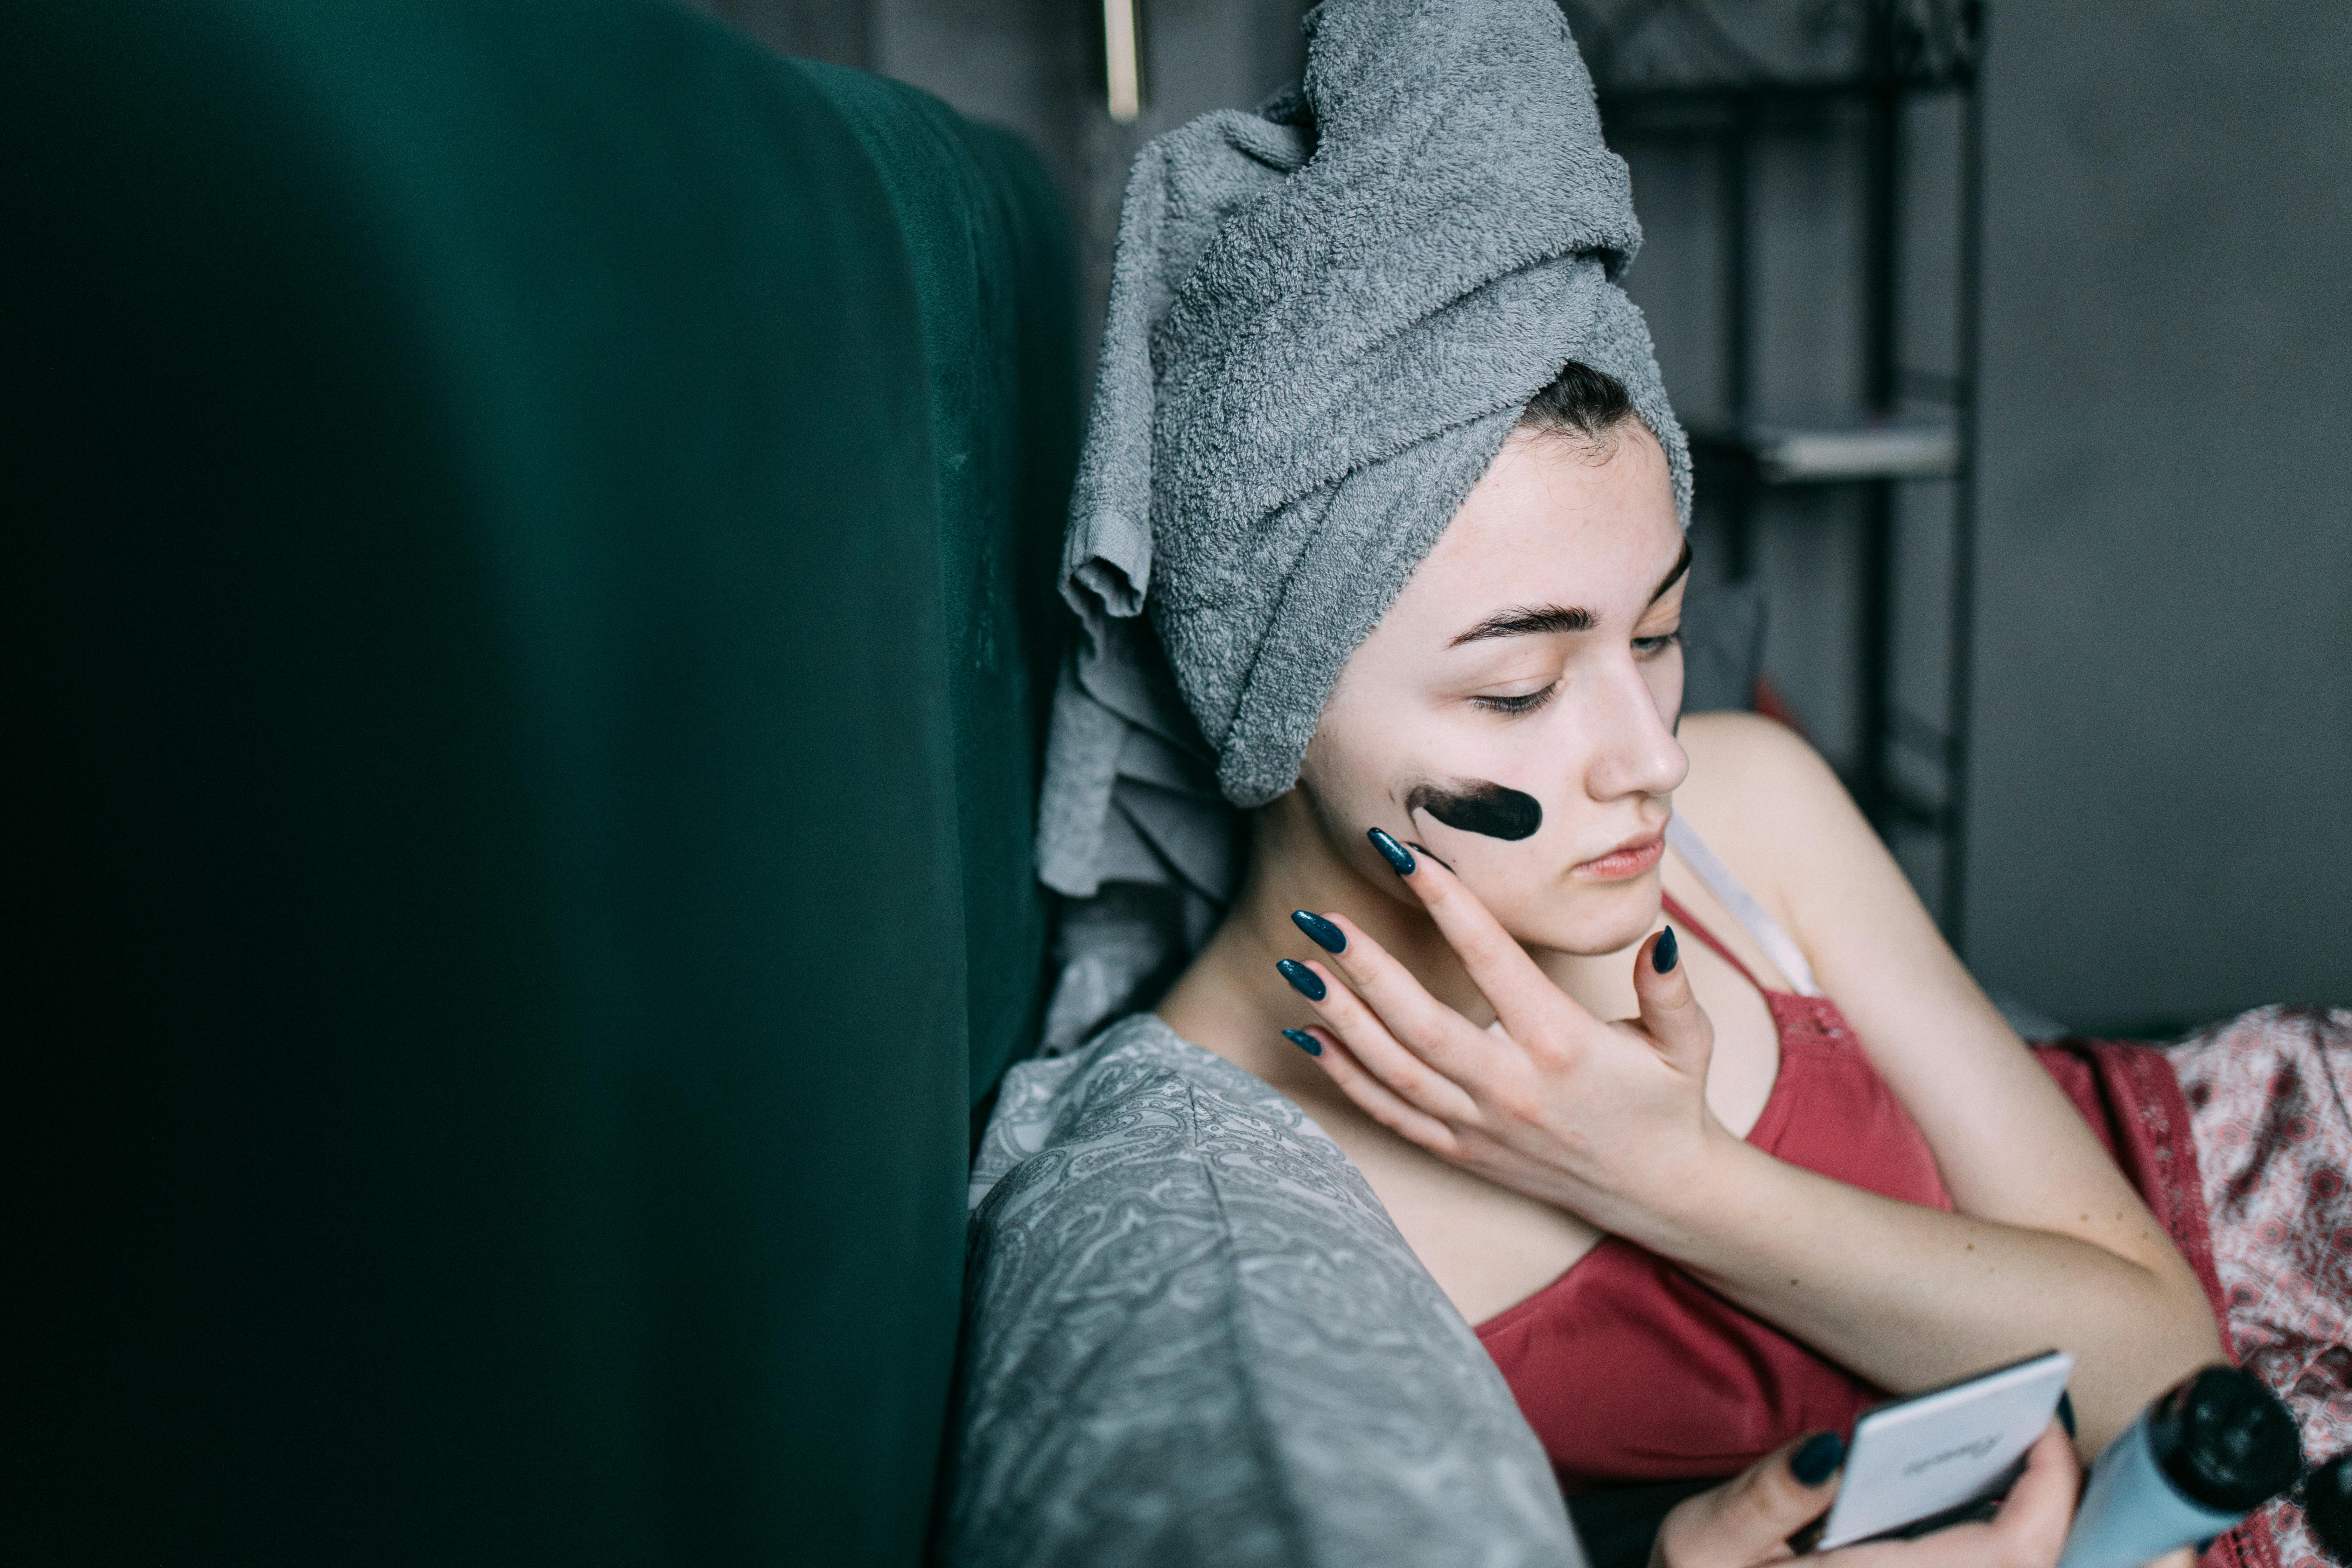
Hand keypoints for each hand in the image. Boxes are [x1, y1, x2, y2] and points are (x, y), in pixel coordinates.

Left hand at [1283, 834, 1729, 1233]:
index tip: (1404, 856)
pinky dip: (1345, 1077)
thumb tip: (1661, 936)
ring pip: (1395, 1069)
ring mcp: (1481, 1124)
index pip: (1493, 962)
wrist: (1660, 1192)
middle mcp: (1512, 1087)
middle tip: (1318, 918)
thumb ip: (1670, 990)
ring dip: (1341, 1017)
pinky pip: (1392, 1113)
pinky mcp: (1463, 1150)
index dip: (1447, 904)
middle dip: (1364, 968)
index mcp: (1563, 1045)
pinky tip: (1307, 1036)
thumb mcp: (1687, 1043)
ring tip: (1296, 966)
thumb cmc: (1669, 1102)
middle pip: (1421, 1023)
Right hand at [1654, 1424, 2090, 1567]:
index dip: (2050, 1484)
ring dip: (2062, 1534)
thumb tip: (1832, 1452)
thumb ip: (1769, 1497)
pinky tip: (2010, 1504)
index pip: (2016, 1547)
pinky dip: (2023, 1545)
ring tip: (2057, 1468)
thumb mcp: (1707, 1544)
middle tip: (2069, 1442)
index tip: (2041, 1418)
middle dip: (2090, 1516)